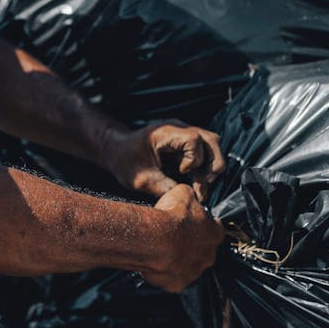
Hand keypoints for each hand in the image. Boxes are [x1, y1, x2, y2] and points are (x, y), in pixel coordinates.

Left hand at [101, 120, 225, 201]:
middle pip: (211, 139)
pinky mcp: (185, 142)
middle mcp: (178, 128)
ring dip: (210, 166)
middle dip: (212, 164)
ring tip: (200, 185)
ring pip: (211, 145)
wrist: (116, 151)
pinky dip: (204, 167)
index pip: (194, 139)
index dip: (194, 159)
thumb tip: (189, 199)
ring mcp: (183, 134)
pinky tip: (196, 181)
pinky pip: (204, 151)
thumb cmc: (125, 161)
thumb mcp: (142, 180)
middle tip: (202, 183)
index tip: (181, 172)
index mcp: (166, 132)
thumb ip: (166, 189)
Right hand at [141, 184, 224, 292]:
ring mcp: (194, 272)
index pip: (215, 229)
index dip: (203, 225)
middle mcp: (209, 256)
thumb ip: (191, 197)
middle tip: (175, 235)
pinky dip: (166, 272)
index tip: (192, 222)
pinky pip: (173, 279)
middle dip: (192, 244)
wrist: (153, 239)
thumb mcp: (183, 193)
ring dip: (179, 259)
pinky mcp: (178, 285)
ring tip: (162, 249)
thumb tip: (189, 196)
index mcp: (215, 233)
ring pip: (188, 266)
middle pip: (203, 250)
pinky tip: (156, 262)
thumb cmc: (170, 216)